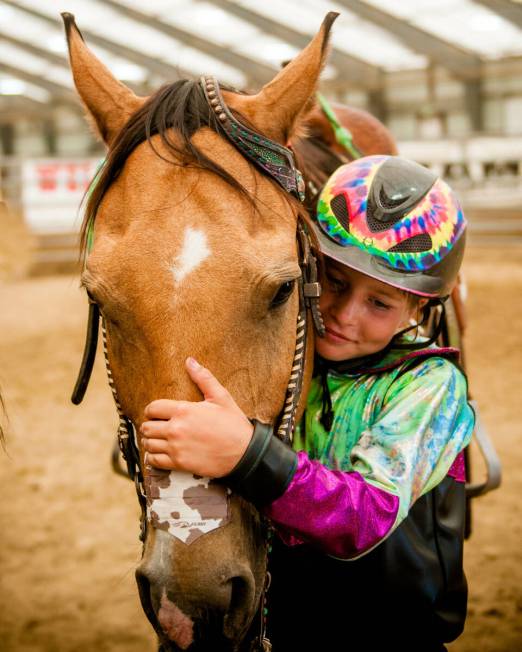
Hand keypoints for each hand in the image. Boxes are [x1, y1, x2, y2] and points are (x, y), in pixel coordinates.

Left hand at [140, 357, 253, 476]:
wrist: (244, 452)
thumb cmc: (233, 423)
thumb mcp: (221, 397)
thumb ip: (203, 378)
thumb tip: (190, 361)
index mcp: (184, 410)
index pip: (152, 408)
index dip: (151, 410)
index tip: (156, 413)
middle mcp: (176, 428)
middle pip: (147, 427)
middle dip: (150, 425)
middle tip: (157, 426)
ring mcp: (176, 447)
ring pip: (148, 444)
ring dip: (150, 441)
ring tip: (157, 440)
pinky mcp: (179, 463)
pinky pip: (154, 461)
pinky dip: (153, 457)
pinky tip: (159, 453)